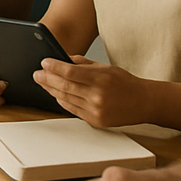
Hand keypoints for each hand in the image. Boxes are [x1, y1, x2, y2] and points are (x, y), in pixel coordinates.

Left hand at [34, 55, 151, 126]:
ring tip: (43, 83)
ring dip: (51, 90)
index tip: (44, 62)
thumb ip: (83, 64)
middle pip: (64, 86)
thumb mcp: (106, 67)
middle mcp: (97, 95)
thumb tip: (63, 60)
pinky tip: (55, 94)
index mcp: (101, 79)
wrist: (144, 102)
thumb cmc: (125, 82)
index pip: (69, 72)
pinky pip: (72, 110)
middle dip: (47, 79)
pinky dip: (62, 101)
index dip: (54, 67)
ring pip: (66, 99)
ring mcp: (96, 110)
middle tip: (37, 74)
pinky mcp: (95, 121)